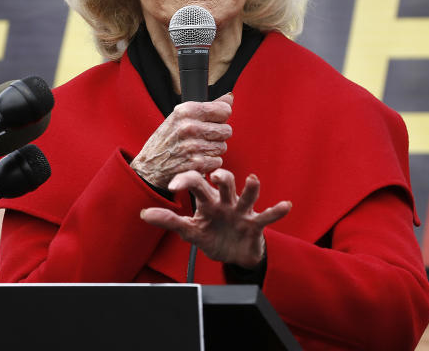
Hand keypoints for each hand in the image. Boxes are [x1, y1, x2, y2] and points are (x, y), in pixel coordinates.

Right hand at [131, 93, 233, 187]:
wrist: (148, 167)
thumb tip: (229, 97)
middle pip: (226, 130)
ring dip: (213, 150)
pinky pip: (217, 161)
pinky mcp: (196, 163)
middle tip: (203, 138)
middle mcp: (189, 126)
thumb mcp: (180, 117)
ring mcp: (193, 146)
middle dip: (218, 135)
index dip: (221, 117)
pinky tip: (196, 160)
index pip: (224, 109)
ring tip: (198, 149)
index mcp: (186, 111)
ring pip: (223, 146)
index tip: (213, 121)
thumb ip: (207, 107)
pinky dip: (209, 162)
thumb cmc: (165, 141)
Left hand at [140, 169, 292, 267]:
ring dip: (250, 188)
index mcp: (207, 201)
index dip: (186, 181)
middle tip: (216, 174)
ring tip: (252, 179)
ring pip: (246, 195)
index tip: (174, 185)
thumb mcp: (189, 231)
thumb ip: (169, 220)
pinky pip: (266, 216)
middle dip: (222, 176)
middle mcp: (225, 201)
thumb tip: (143, 213)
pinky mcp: (255, 224)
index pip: (196, 183)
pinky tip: (285, 205)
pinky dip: (276, 211)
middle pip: (224, 183)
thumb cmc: (212, 236)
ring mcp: (241, 211)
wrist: (234, 254)